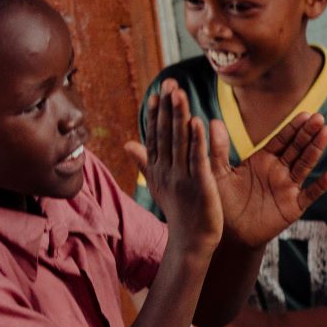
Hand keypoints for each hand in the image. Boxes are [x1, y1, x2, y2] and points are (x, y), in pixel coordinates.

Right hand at [125, 81, 222, 254]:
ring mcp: (182, 178)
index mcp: (157, 169)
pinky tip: (197, 121)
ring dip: (179, 117)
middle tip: (169, 83)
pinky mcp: (199, 186)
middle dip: (167, 108)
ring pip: (179, 142)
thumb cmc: (178, 212)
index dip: (156, 114)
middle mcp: (167, 171)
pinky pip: (196, 159)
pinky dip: (196, 140)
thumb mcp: (158, 185)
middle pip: (166, 134)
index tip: (157, 92)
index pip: (155, 136)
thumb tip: (127, 143)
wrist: (190, 242)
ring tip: (179, 94)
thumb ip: (145, 162)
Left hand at [217, 112, 326, 246]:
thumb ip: (218, 149)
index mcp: (263, 160)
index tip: (305, 114)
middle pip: (297, 148)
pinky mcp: (293, 207)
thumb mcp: (218, 173)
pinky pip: (309, 195)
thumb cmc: (222, 203)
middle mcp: (278, 171)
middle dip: (308, 133)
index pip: (281, 140)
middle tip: (319, 118)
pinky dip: (320, 186)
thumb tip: (213, 121)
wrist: (229, 235)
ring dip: (316, 150)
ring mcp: (288, 188)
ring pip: (305, 165)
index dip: (293, 127)